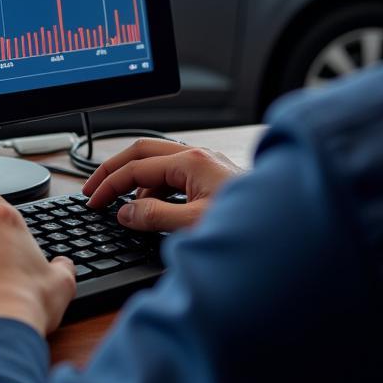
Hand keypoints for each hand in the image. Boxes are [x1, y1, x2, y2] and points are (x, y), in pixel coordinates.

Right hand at [82, 138, 243, 231]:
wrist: (289, 231)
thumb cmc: (250, 228)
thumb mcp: (194, 225)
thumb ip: (154, 217)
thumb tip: (125, 213)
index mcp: (192, 162)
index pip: (136, 167)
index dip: (109, 185)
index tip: (92, 203)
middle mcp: (199, 156)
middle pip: (143, 151)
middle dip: (114, 170)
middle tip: (92, 190)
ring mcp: (208, 164)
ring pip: (159, 162)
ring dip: (136, 180)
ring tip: (122, 206)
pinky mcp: (214, 177)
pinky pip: (175, 174)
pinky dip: (156, 187)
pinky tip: (154, 208)